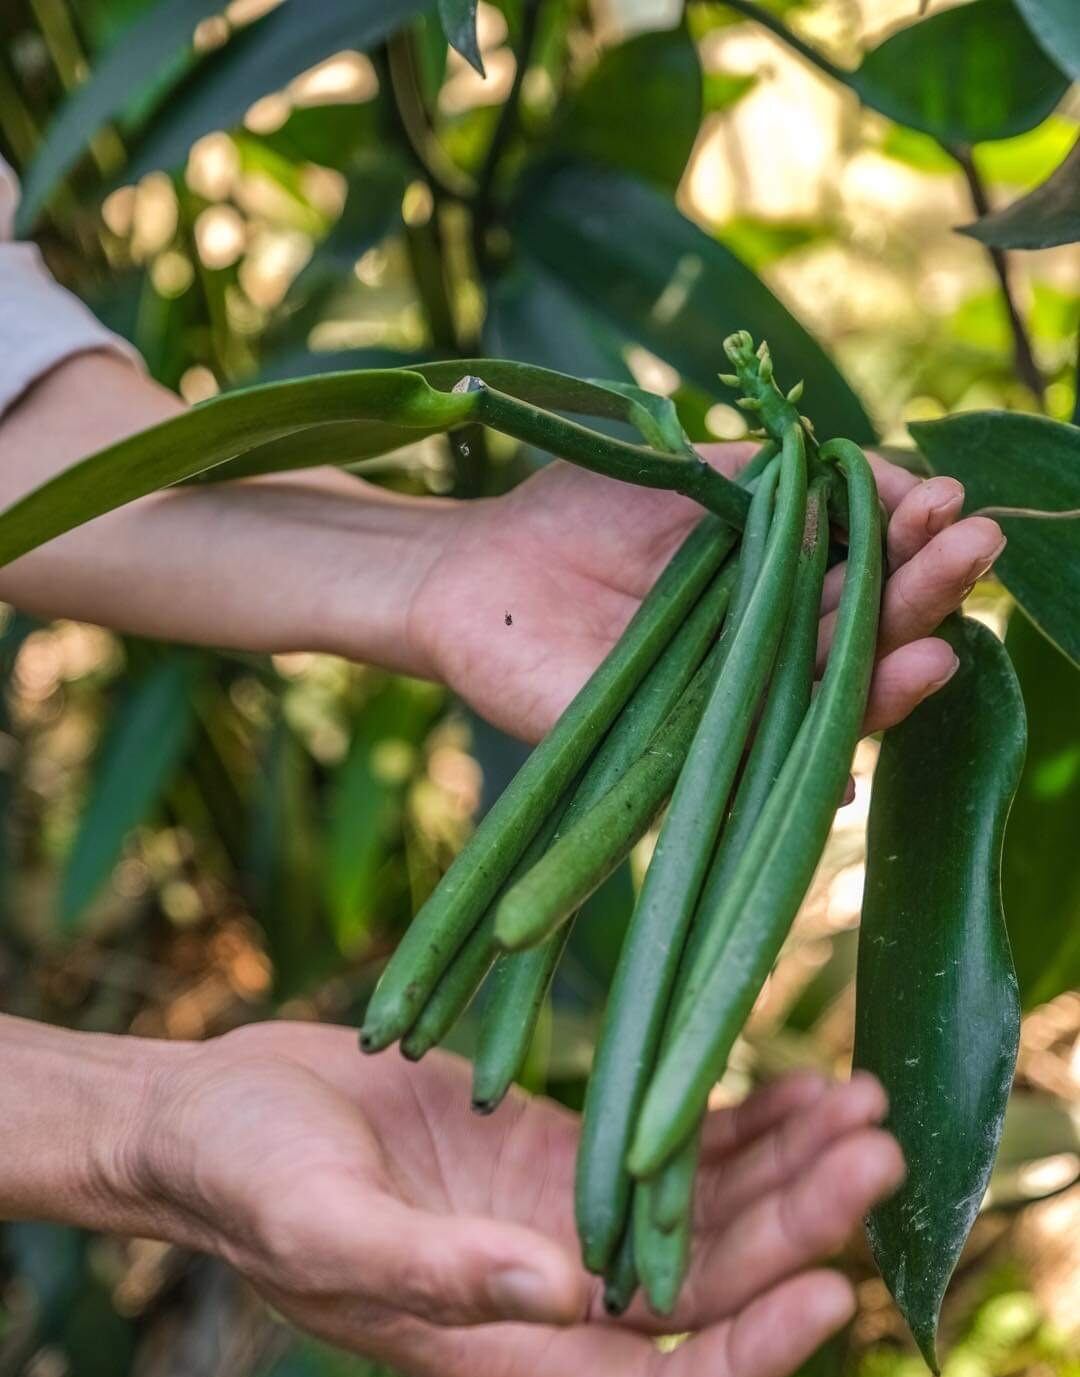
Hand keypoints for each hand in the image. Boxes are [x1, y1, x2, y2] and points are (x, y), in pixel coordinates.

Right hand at [136, 1022, 902, 1376]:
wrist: (208, 1112)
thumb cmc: (238, 1179)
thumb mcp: (318, 1224)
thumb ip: (430, 1269)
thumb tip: (563, 1296)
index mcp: (497, 1348)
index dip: (749, 1357)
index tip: (834, 1291)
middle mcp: (549, 1295)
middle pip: (708, 1284)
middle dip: (798, 1227)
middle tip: (878, 1151)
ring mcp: (559, 1216)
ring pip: (704, 1210)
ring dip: (787, 1166)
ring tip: (861, 1102)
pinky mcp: (555, 1148)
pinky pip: (667, 1144)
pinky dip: (733, 1121)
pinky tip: (794, 1082)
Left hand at [412, 446, 1004, 741]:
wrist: (473, 566)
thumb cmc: (583, 510)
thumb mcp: (697, 473)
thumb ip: (784, 477)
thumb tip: (888, 469)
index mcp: (782, 589)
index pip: (869, 571)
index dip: (913, 538)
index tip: (949, 498)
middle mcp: (766, 655)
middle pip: (863, 638)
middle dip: (923, 595)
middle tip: (976, 551)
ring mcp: (723, 708)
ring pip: (817, 703)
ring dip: (883, 680)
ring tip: (936, 649)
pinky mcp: (666, 754)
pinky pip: (740, 768)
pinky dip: (792, 768)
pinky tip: (843, 766)